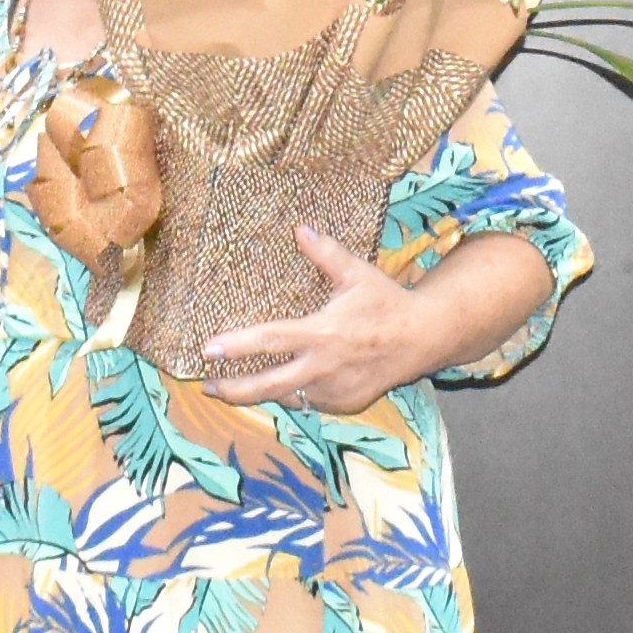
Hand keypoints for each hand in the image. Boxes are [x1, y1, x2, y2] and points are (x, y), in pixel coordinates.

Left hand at [189, 225, 443, 417]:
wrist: (424, 339)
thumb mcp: (357, 274)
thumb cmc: (387, 303)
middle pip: (267, 386)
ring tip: (244, 383)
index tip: (208, 349)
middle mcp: (323, 367)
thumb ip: (326, 254)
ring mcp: (333, 391)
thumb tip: (300, 228)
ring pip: (288, 396)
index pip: (269, 341)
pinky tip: (298, 378)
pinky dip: (301, 392)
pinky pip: (311, 401)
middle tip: (207, 385)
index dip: (236, 346)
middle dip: (232, 390)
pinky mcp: (344, 404)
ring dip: (267, 390)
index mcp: (322, 333)